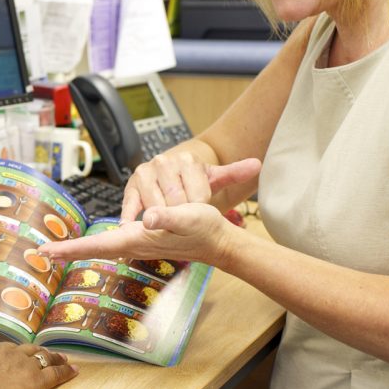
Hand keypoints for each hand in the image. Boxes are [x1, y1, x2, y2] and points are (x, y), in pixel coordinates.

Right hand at [0, 343, 76, 388]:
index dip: (18, 353)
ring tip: (63, 359)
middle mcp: (9, 353)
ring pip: (44, 357)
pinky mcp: (35, 381)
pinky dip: (65, 370)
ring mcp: (23, 365)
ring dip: (54, 358)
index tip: (22, 355)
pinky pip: (55, 373)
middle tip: (50, 353)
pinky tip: (73, 370)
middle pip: (30, 350)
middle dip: (40, 352)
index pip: (9, 349)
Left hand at [40, 202, 231, 264]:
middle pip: (93, 248)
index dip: (71, 248)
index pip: (97, 245)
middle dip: (67, 251)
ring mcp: (135, 243)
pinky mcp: (142, 238)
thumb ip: (168, 216)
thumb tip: (147, 218)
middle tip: (40, 253)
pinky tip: (88, 244)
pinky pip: (112, 243)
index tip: (46, 252)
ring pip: (101, 245)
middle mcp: (132, 243)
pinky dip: (94, 245)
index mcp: (136, 239)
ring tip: (54, 252)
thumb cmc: (204, 228)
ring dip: (79, 248)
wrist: (217, 240)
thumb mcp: (188, 216)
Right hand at [120, 153, 260, 222]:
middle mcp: (164, 162)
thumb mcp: (214, 177)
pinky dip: (130, 216)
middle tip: (185, 224)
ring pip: (155, 205)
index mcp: (187, 160)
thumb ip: (234, 173)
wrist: (172, 170)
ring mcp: (145, 172)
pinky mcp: (130, 185)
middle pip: (175, 200)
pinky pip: (130, 203)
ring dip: (160, 220)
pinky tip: (131, 228)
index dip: (200, 210)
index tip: (201, 214)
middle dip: (181, 216)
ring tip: (167, 227)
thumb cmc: (194, 179)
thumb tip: (257, 164)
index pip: (197, 194)